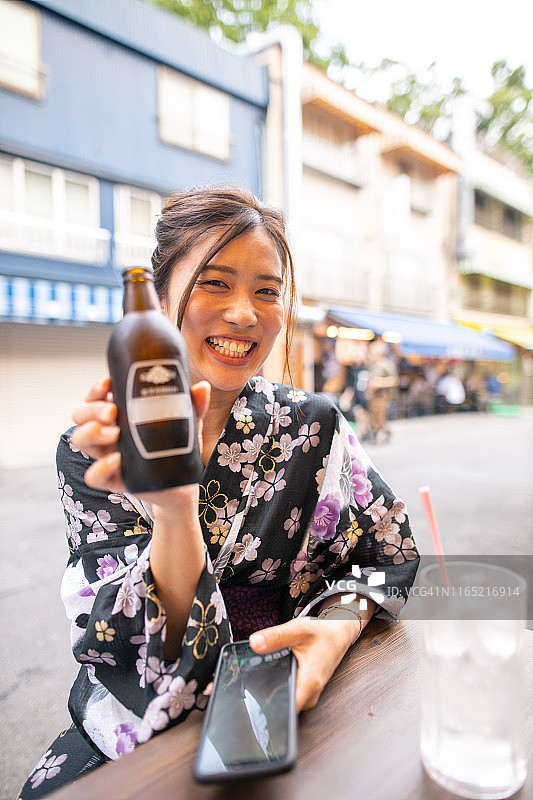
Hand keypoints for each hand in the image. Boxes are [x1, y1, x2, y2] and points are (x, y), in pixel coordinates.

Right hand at [70, 376, 209, 503]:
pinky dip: (100, 467)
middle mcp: (108, 433)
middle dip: (92, 410)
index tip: (107, 383)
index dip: (96, 389)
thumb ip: (192, 406)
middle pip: (82, 416)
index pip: (97, 397)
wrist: (182, 485)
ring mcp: (107, 456)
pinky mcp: (113, 480)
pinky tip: (116, 461)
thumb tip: (202, 387)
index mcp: (120, 415)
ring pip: (81, 441)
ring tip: (113, 433)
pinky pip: (94, 476)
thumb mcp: (186, 424)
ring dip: (91, 433)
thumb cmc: (176, 448)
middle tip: (112, 411)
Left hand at [249, 616, 357, 711]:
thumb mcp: (297, 630)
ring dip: (278, 687)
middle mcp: (312, 690)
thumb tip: (255, 643)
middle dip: (270, 694)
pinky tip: (282, 668)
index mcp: (310, 681)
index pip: (289, 709)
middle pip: (286, 705)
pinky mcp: (310, 686)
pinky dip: (285, 682)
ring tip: (274, 668)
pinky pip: (294, 692)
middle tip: (260, 677)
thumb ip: (275, 637)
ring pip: (290, 698)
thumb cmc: (324, 632)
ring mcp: (312, 690)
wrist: (340, 631)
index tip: (258, 700)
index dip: (272, 709)